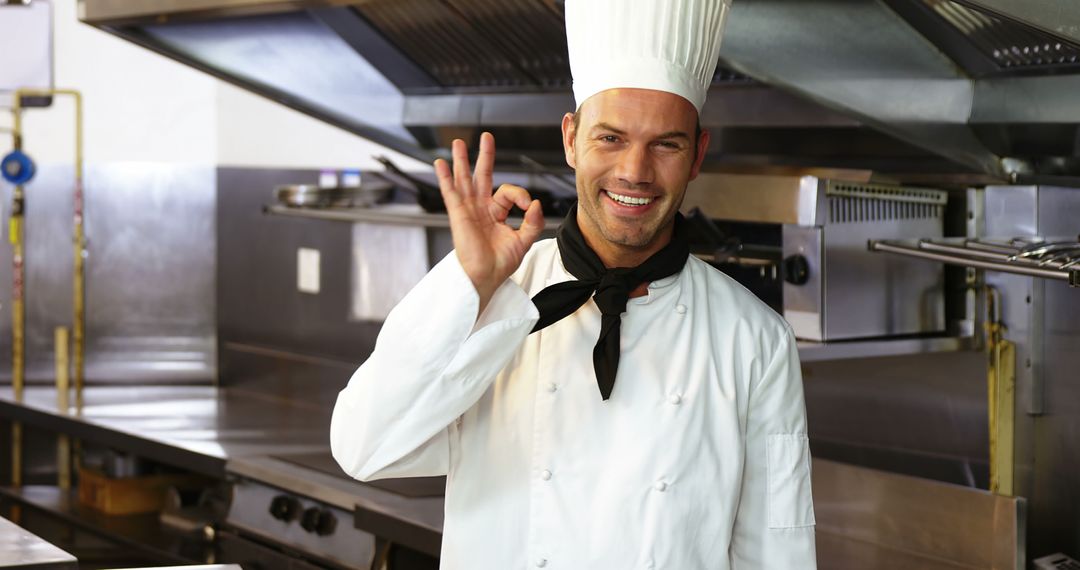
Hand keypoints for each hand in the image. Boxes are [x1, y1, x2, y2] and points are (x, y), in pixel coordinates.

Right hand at [435, 132, 544, 313]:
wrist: (485, 277)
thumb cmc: (501, 263)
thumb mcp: (524, 240)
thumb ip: (533, 221)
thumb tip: (536, 203)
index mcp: (497, 213)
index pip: (510, 192)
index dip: (522, 195)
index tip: (529, 207)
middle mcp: (481, 208)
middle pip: (483, 176)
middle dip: (485, 156)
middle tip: (486, 137)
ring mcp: (469, 210)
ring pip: (464, 179)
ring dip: (461, 160)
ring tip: (458, 143)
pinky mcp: (458, 215)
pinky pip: (450, 192)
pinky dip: (445, 177)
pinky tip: (440, 163)